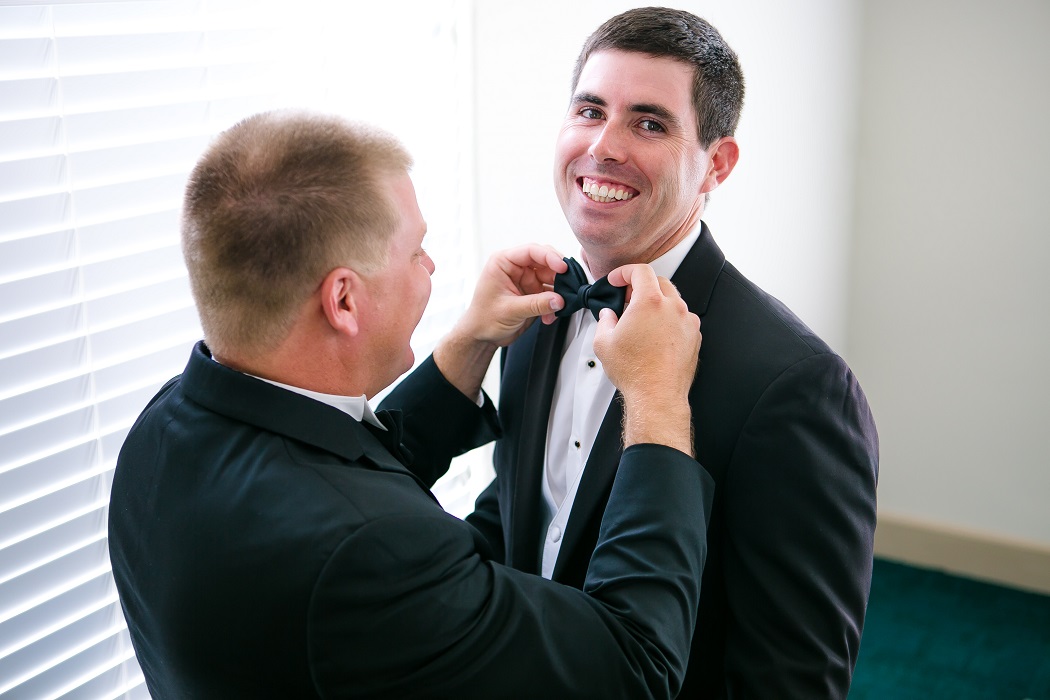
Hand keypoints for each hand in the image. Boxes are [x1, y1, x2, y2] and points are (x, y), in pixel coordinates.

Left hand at [455, 245, 567, 347]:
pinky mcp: (532, 293)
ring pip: (551, 278)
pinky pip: (550, 293)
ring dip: (558, 292)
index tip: (563, 268)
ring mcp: (525, 280)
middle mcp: (515, 268)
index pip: (531, 251)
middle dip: (558, 275)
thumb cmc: (484, 319)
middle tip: (569, 286)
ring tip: (560, 305)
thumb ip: (536, 304)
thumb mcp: (510, 310)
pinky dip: (554, 304)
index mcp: (503, 262)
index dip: (550, 257)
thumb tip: (559, 299)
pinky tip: (550, 316)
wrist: (481, 336)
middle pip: (545, 262)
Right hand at [593, 264, 699, 453]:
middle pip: (659, 281)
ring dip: (657, 302)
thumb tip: (608, 316)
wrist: (657, 395)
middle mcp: (673, 307)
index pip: (640, 271)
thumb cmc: (634, 371)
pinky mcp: (695, 336)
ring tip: (642, 318)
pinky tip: (656, 334)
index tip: (617, 280)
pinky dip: (669, 319)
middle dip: (641, 285)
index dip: (625, 272)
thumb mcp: (603, 342)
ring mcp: (687, 321)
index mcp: (650, 302)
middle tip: (628, 298)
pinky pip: (682, 318)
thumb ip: (604, 321)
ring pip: (673, 300)